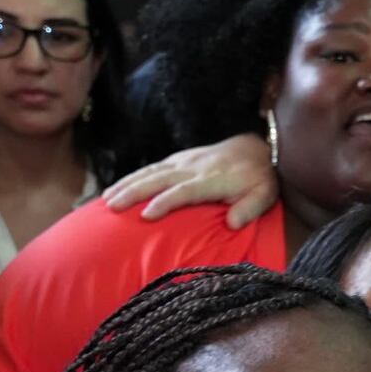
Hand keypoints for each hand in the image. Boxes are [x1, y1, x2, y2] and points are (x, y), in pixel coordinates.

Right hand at [102, 133, 278, 229]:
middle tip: (112, 206)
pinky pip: (152, 167)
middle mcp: (193, 168)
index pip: (184, 191)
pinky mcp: (180, 158)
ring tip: (106, 198)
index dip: (165, 202)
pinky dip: (133, 176)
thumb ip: (250, 209)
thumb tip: (232, 224)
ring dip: (127, 183)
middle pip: (159, 178)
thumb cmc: (260, 178)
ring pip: (150, 171)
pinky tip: (118, 187)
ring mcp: (184, 161)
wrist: (258, 147)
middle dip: (133, 191)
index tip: (146, 215)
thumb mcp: (264, 195)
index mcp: (212, 179)